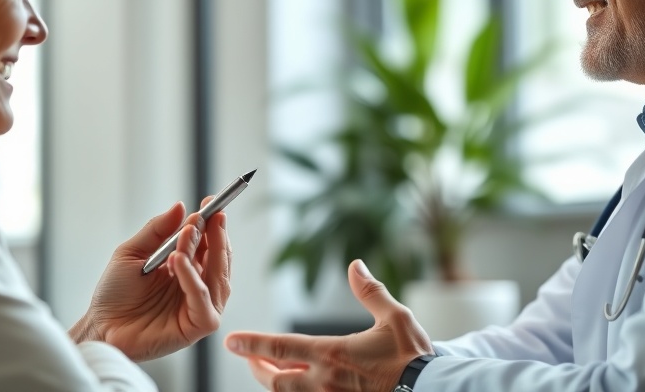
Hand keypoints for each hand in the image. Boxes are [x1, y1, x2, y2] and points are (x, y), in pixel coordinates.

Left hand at [69, 199, 231, 361]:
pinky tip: (178, 260)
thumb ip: (157, 230)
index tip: (211, 202)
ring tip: (188, 232)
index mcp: (186, 268)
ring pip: (216, 278)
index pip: (209, 244)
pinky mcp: (195, 326)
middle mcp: (197, 286)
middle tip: (211, 214)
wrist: (100, 326)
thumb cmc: (114, 293)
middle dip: (216, 234)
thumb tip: (181, 207)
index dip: (212, 223)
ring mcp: (198, 306)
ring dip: (204, 251)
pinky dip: (192, 279)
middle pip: (218, 258)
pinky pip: (202, 300)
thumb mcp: (132, 252)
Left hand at [224, 260, 431, 390]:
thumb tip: (355, 265)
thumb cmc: (414, 358)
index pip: (281, 348)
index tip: (231, 341)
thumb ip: (371, 292)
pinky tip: (300, 388)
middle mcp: (325, 381)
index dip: (252, 344)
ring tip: (270, 373)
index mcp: (333, 354)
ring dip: (275, 384)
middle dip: (258, 368)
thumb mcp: (396, 317)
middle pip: (275, 380)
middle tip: (249, 359)